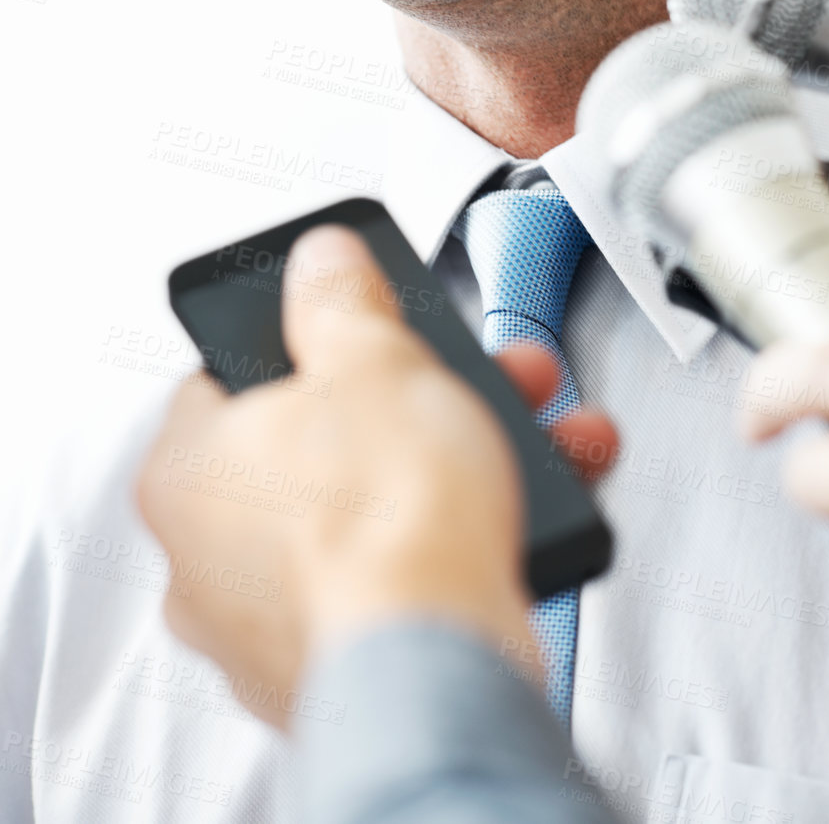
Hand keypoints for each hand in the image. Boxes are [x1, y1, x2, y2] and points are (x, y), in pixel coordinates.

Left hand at [136, 224, 617, 726]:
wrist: (442, 668)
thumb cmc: (384, 524)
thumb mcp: (374, 358)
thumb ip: (341, 301)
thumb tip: (322, 262)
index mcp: (185, 471)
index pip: (229, 376)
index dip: (310, 340)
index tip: (365, 326)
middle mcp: (210, 559)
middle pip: (324, 442)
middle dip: (423, 400)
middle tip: (478, 379)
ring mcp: (276, 623)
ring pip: (379, 511)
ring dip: (465, 464)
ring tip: (541, 436)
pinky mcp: (347, 668)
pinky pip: (407, 579)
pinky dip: (466, 542)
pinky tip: (531, 512)